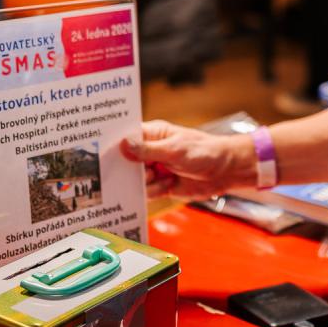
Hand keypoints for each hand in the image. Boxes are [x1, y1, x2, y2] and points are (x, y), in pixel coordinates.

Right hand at [121, 121, 255, 198]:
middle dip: (129, 170)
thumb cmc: (204, 151)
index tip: (102, 154)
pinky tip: (169, 185)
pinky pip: (146, 192)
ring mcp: (155, 168)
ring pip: (135, 180)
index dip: (114, 145)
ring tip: (162, 177)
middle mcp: (150, 151)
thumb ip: (148, 150)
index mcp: (152, 134)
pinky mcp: (161, 185)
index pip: (126, 137)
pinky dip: (154, 191)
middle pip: (126, 162)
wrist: (225, 171)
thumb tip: (123, 145)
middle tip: (136, 171)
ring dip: (146, 182)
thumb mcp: (174, 150)